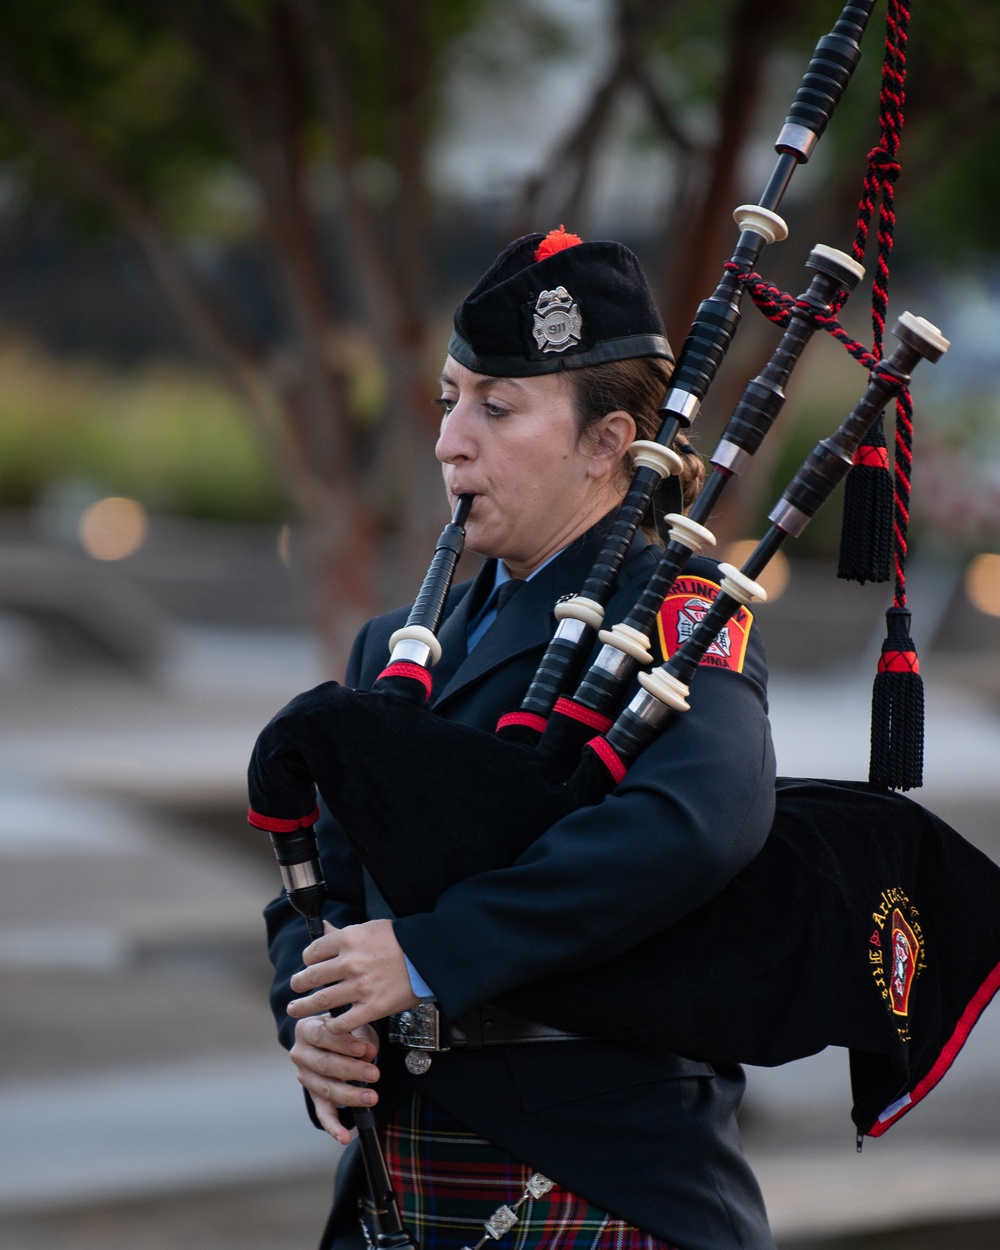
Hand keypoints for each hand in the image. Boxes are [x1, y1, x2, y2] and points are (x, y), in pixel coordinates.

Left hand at [288, 919, 419, 1033]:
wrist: (429, 956)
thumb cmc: (401, 940)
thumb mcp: (370, 928)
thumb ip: (343, 933)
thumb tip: (324, 928)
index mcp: (348, 939)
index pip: (313, 952)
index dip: (308, 959)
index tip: (309, 964)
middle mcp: (350, 963)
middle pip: (312, 976)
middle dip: (299, 983)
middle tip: (295, 987)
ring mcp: (360, 987)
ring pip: (321, 1001)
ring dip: (304, 1007)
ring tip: (295, 1010)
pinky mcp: (372, 1008)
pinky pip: (343, 1022)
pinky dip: (332, 1026)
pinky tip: (329, 1025)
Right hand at [290, 1017, 379, 1144]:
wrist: (333, 1039)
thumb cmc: (345, 1030)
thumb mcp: (352, 1026)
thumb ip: (359, 1037)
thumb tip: (368, 1052)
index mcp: (306, 1029)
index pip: (321, 1035)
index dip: (342, 1043)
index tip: (363, 1049)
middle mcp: (300, 1054)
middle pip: (324, 1064)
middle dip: (351, 1070)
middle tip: (374, 1074)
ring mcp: (305, 1077)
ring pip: (325, 1089)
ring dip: (350, 1095)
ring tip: (371, 1097)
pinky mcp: (314, 1097)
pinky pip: (323, 1113)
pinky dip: (333, 1127)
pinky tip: (344, 1137)